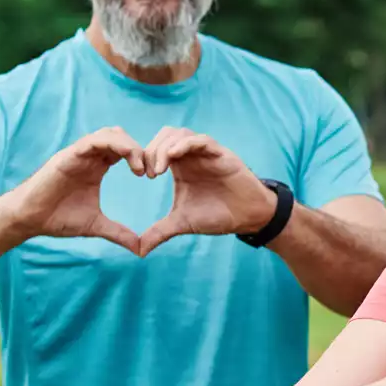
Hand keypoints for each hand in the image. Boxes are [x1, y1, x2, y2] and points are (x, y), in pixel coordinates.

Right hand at [0, 126, 144, 253]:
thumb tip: (140, 249)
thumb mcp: (96, 226)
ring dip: (130, 146)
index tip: (154, 176)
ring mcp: (78, 154)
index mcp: (97, 167)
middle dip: (141, 150)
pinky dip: (115, 144)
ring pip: (111, 134)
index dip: (142, 158)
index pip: (125, 150)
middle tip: (152, 171)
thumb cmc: (57, 219)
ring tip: (140, 168)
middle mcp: (89, 156)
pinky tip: (127, 160)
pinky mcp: (68, 156)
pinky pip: (94, 141)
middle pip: (122, 137)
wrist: (28, 220)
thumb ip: (119, 233)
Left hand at [137, 127, 274, 255]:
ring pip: (181, 134)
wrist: (246, 218)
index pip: (156, 147)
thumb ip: (159, 232)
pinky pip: (202, 140)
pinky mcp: (221, 154)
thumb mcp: (182, 223)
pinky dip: (185, 144)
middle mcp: (192, 156)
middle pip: (165, 135)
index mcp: (181, 166)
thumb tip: (139, 251)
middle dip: (152, 150)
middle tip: (149, 172)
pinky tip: (173, 156)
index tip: (142, 175)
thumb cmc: (217, 215)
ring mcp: (207, 153)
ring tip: (160, 168)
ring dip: (165, 146)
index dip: (145, 156)